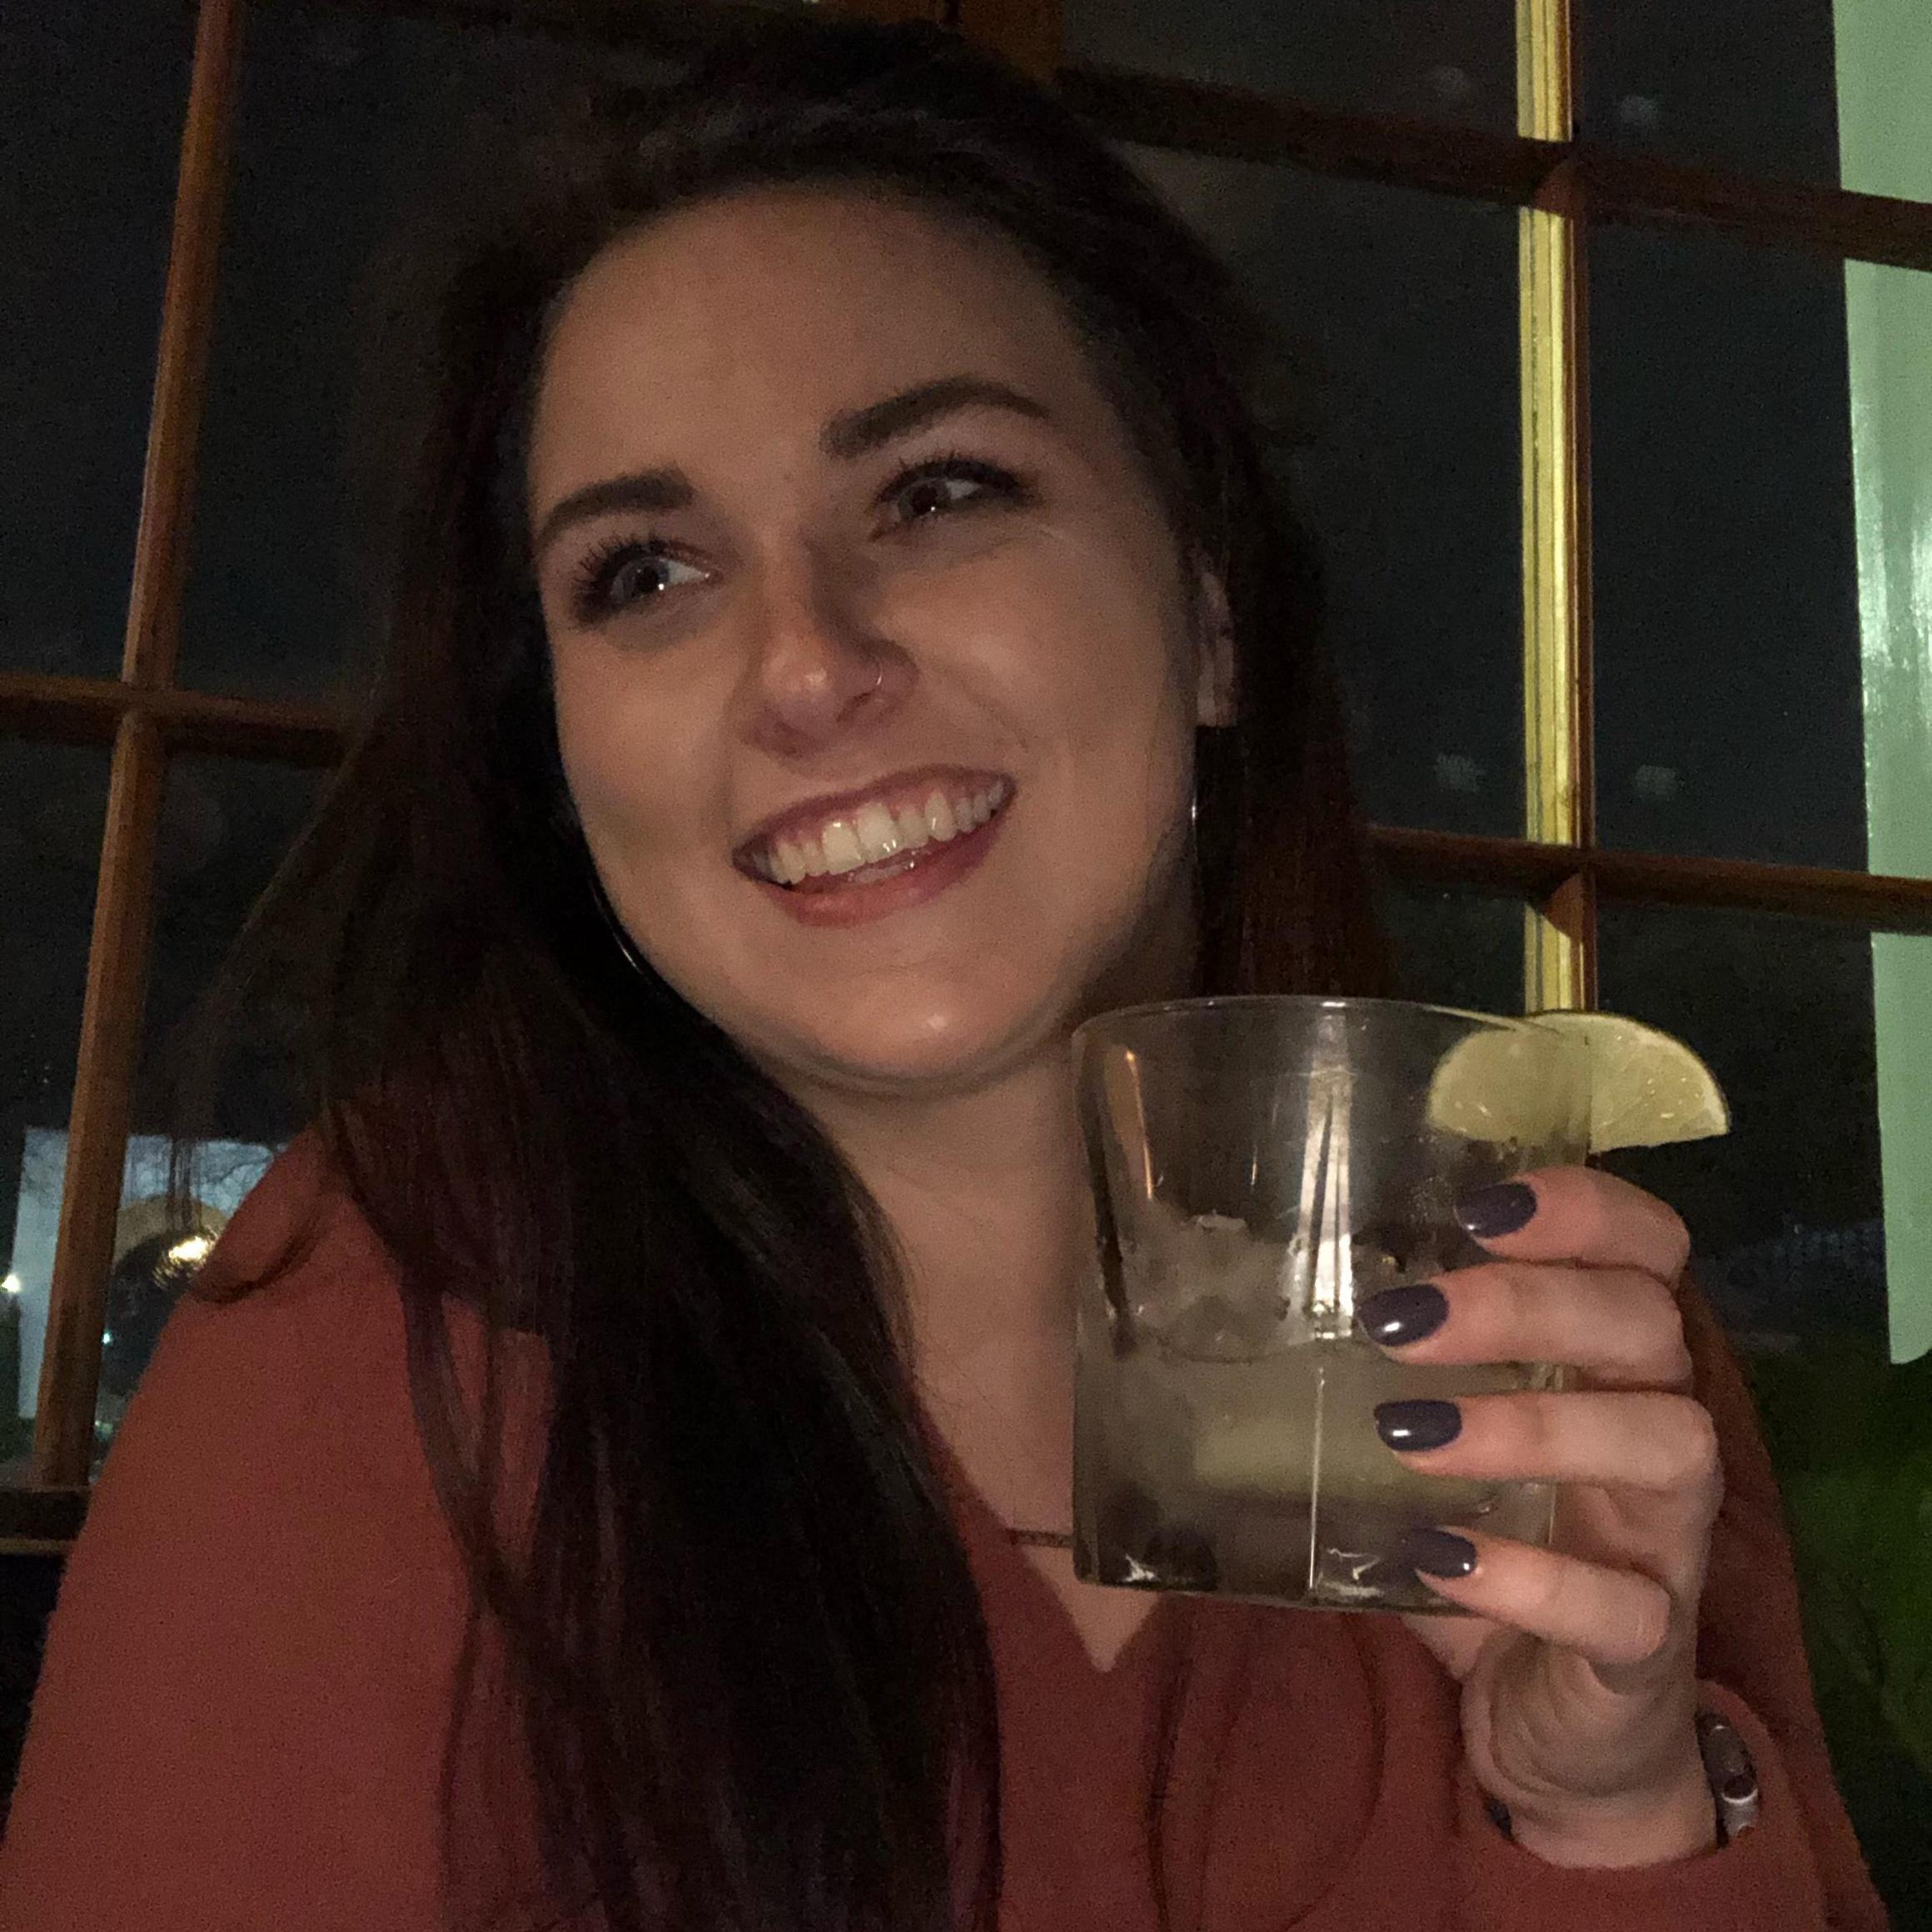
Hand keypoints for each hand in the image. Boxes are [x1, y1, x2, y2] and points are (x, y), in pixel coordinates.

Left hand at [1359, 1167, 1722, 1867]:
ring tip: (1407, 1435)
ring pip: (1664, 1447)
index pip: (1651, 1248)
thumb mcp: (1437, 1443)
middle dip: (1528, 1305)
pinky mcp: (1647, 1644)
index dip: (1589, 1211)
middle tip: (1401, 1324)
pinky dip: (1530, 1576)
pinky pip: (1622, 1605)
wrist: (1551, 1720)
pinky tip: (1439, 1556)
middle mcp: (1660, 1427)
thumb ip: (1386, 1372)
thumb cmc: (1490, 1543)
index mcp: (1616, 1362)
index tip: (1479, 1206)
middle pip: (1647, 1326)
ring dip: (1533, 1427)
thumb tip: (1239, 1296)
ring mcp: (1666, 1539)